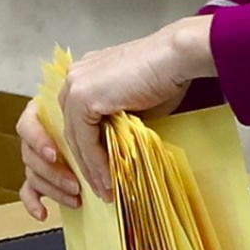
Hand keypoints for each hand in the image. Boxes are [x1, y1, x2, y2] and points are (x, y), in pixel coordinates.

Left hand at [18, 22, 208, 217]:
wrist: (175, 58)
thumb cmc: (166, 75)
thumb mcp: (136, 104)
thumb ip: (120, 121)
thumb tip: (119, 148)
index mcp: (87, 74)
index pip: (80, 119)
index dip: (89, 149)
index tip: (102, 173)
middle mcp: (76, 77)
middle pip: (74, 130)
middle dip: (87, 163)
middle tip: (101, 188)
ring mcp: (76, 86)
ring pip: (76, 138)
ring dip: (91, 168)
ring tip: (105, 191)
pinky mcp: (83, 97)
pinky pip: (85, 140)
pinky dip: (96, 163)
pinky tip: (107, 179)